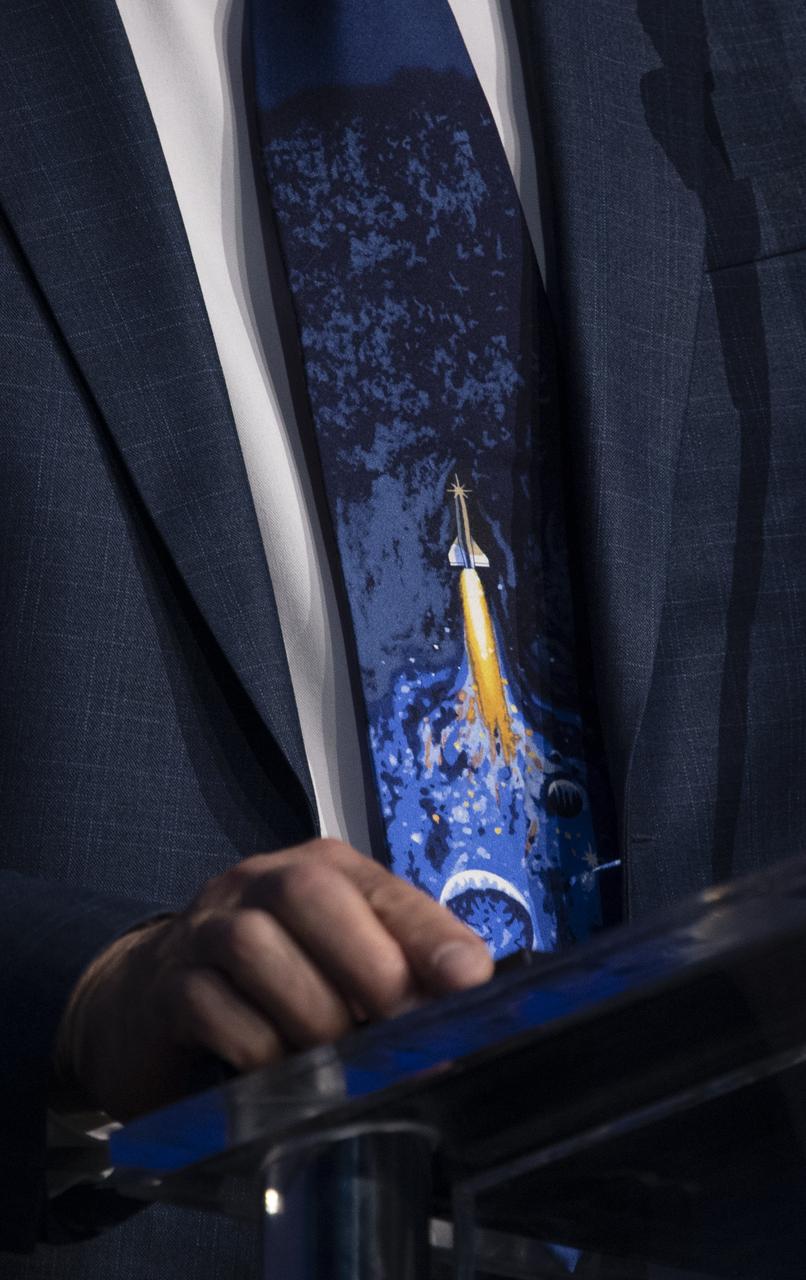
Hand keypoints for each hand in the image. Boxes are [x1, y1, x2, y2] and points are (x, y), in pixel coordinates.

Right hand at [54, 839, 492, 1119]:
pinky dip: (254, 1046)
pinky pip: (209, 1007)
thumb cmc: (271, 983)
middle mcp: (259, 883)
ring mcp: (205, 929)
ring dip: (309, 1013)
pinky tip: (277, 1073)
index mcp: (321, 871)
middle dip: (367, 963)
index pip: (380, 887)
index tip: (469, 981)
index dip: (427, 932)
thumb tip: (466, 1005)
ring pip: (254, 946)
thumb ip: (398, 970)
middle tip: (399, 1028)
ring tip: (337, 1062)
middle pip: (309, 892)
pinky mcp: (167, 986)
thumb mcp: (340, 965)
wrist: (147, 1002)